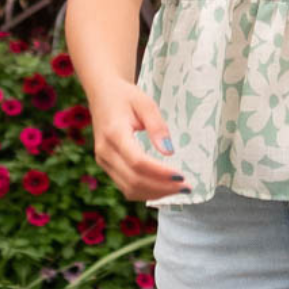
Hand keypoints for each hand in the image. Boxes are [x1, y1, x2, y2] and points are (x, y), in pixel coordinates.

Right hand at [89, 80, 190, 201]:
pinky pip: (126, 186)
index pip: (137, 162)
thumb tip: (169, 151)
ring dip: (155, 194)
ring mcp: (103, 161)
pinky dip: (146, 192)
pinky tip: (163, 188)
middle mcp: (105, 151)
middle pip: (134, 180)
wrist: (102, 94)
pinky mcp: (106, 166)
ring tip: (178, 190)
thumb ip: (157, 127)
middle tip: (186, 187)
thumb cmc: (125, 96)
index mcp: (114, 133)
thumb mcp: (145, 104)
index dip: (160, 173)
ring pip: (129, 189)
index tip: (182, 176)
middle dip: (162, 187)